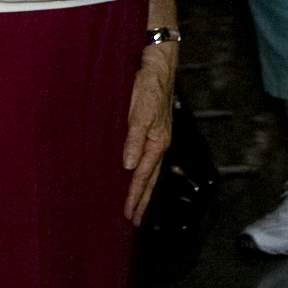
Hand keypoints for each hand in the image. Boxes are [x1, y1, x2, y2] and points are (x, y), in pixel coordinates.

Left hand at [123, 42, 175, 224]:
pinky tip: (139, 174)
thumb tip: (128, 166)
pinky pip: (150, 159)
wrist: (159, 66)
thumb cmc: (148, 87)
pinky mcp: (155, 130)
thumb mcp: (139, 112)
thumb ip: (133, 139)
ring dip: (145, 189)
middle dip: (142, 200)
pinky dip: (145, 173)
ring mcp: (158, 137)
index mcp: (157, 142)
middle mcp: (160, 143)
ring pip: (151, 170)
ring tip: (138, 206)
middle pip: (151, 178)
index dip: (135, 196)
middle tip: (134, 221)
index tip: (128, 214)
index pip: (143, 176)